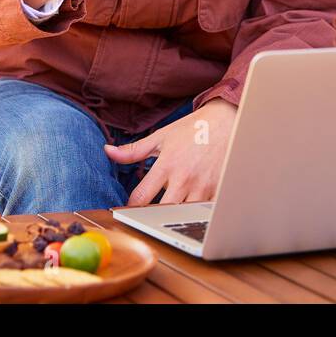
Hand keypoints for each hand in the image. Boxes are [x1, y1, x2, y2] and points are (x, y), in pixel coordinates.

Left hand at [105, 99, 237, 205]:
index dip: (129, 208)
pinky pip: (204, 212)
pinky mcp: (219, 191)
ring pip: (183, 215)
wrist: (228, 120)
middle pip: (161, 212)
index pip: (141, 197)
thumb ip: (133, 150)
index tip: (127, 210)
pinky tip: (192, 210)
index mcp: (167, 165)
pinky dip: (196, 213)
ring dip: (174, 216)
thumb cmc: (193, 128)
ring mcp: (203, 187)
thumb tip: (108, 151)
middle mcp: (184, 178)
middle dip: (151, 216)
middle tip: (147, 215)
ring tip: (169, 214)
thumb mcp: (161, 136)